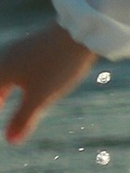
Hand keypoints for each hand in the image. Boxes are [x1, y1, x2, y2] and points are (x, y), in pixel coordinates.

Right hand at [1, 21, 96, 145]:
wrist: (79, 31)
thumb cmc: (57, 65)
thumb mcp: (40, 97)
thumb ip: (23, 119)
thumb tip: (10, 141)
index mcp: (0, 71)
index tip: (5, 132)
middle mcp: (4, 59)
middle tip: (5, 119)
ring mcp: (18, 52)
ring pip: (4, 76)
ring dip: (2, 93)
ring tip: (4, 102)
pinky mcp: (32, 49)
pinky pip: (13, 69)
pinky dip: (11, 83)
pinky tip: (22, 86)